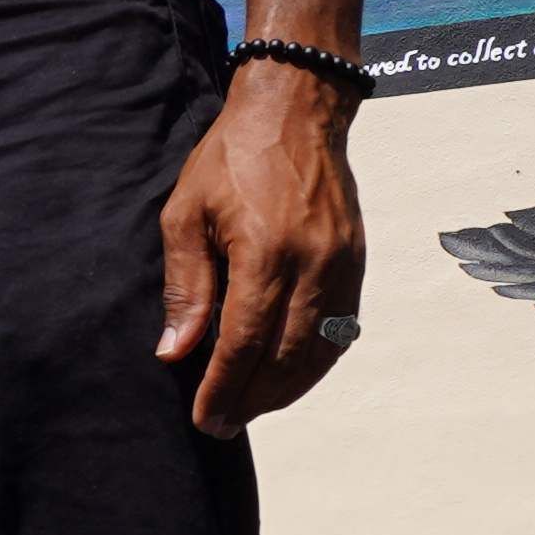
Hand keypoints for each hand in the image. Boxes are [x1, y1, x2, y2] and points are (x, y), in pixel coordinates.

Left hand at [157, 65, 366, 438]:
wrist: (296, 110)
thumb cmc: (231, 157)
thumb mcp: (186, 213)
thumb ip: (185, 286)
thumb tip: (176, 352)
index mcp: (265, 252)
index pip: (244, 343)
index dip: (223, 388)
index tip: (204, 418)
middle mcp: (312, 264)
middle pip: (285, 358)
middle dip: (252, 400)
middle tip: (222, 423)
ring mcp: (342, 265)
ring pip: (319, 351)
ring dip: (285, 390)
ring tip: (251, 406)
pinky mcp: (357, 262)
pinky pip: (341, 329)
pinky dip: (315, 362)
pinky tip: (289, 375)